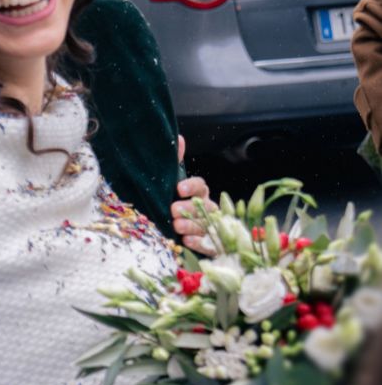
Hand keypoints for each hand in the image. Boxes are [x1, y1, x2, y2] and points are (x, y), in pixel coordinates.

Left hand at [170, 135, 215, 252]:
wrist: (178, 233)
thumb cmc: (177, 206)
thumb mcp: (172, 184)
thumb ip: (175, 163)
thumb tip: (179, 138)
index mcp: (199, 194)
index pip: (200, 186)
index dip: (191, 186)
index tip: (178, 189)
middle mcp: (208, 210)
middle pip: (205, 206)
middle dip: (190, 207)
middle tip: (173, 210)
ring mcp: (211, 228)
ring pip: (206, 225)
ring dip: (192, 225)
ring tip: (176, 226)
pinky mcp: (211, 245)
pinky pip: (209, 244)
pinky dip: (198, 242)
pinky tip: (186, 241)